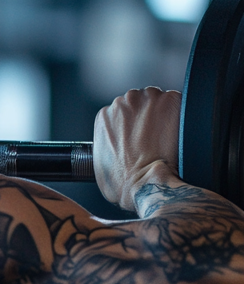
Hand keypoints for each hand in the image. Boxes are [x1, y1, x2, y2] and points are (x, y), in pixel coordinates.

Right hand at [93, 87, 180, 211]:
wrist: (146, 184)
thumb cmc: (123, 183)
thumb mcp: (101, 163)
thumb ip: (107, 145)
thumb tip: (118, 148)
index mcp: (105, 116)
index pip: (123, 112)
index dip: (134, 126)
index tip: (142, 138)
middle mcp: (124, 101)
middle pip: (142, 102)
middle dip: (149, 117)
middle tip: (157, 139)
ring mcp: (149, 98)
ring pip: (162, 100)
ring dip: (166, 115)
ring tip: (169, 138)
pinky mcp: (172, 99)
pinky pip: (181, 102)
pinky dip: (183, 117)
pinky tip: (180, 136)